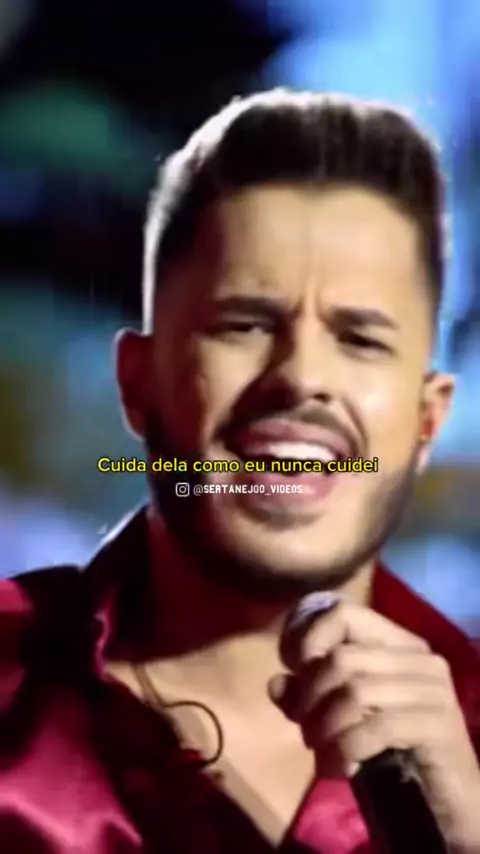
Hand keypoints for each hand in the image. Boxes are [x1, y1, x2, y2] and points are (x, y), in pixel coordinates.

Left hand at [269, 595, 479, 851]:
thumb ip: (306, 698)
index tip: (295, 676)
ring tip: (321, 754)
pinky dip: (346, 750)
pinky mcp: (439, 725)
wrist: (444, 803)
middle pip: (341, 658)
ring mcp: (433, 689)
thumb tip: (275, 683)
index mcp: (398, 643)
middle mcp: (419, 657)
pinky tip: (340, 769)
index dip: (308, 640)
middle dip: (310, 698)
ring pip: (355, 692)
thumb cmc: (390, 753)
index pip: (343, 613)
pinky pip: (376, 728)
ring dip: (324, 729)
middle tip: (307, 733)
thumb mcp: (339, 721)